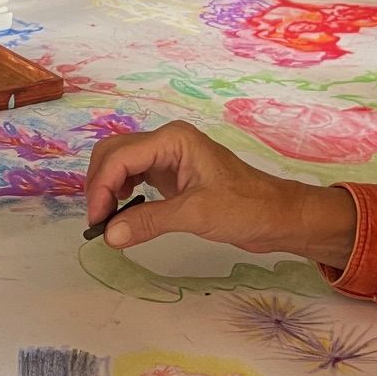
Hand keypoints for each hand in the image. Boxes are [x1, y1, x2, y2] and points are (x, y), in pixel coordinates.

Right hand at [84, 122, 356, 267]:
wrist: (278, 216)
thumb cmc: (246, 208)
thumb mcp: (195, 215)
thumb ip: (149, 222)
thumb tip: (109, 235)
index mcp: (173, 140)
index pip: (120, 156)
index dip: (101, 187)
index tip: (98, 221)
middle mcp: (166, 143)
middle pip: (113, 154)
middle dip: (99, 185)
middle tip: (99, 222)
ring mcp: (168, 158)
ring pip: (120, 165)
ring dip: (107, 190)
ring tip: (107, 221)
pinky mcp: (171, 176)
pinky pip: (133, 178)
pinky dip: (121, 195)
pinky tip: (123, 214)